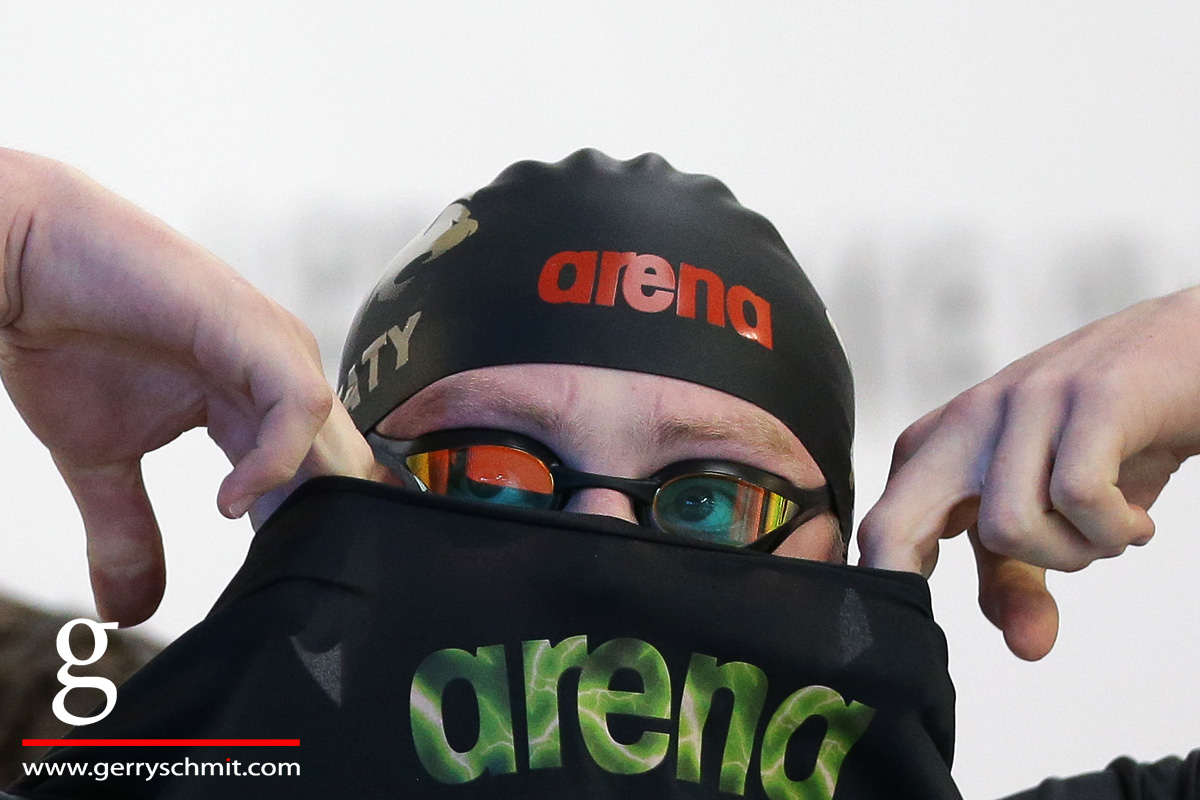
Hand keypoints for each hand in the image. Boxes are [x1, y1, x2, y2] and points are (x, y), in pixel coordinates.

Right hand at [0, 149, 379, 625]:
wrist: (22, 263)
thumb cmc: (66, 343)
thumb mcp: (101, 464)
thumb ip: (130, 533)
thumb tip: (128, 612)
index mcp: (258, 399)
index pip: (317, 475)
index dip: (315, 529)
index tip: (298, 584)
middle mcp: (280, 372)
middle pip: (338, 463)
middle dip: (330, 524)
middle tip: (307, 583)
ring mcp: (274, 349)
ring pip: (333, 439)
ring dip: (314, 499)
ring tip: (279, 546)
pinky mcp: (255, 332)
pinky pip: (299, 406)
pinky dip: (275, 462)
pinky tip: (231, 501)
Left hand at [857, 287, 1199, 659]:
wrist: (1193, 350)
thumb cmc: (1110, 439)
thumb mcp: (1051, 518)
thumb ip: (1019, 580)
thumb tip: (1025, 649)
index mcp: (939, 447)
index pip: (879, 530)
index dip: (887, 593)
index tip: (911, 640)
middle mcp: (966, 419)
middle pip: (894, 525)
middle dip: (917, 582)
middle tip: (1006, 604)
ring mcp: (1023, 402)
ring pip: (1006, 527)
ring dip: (1074, 554)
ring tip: (1109, 535)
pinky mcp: (1088, 395)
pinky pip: (1076, 495)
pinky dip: (1115, 529)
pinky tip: (1139, 522)